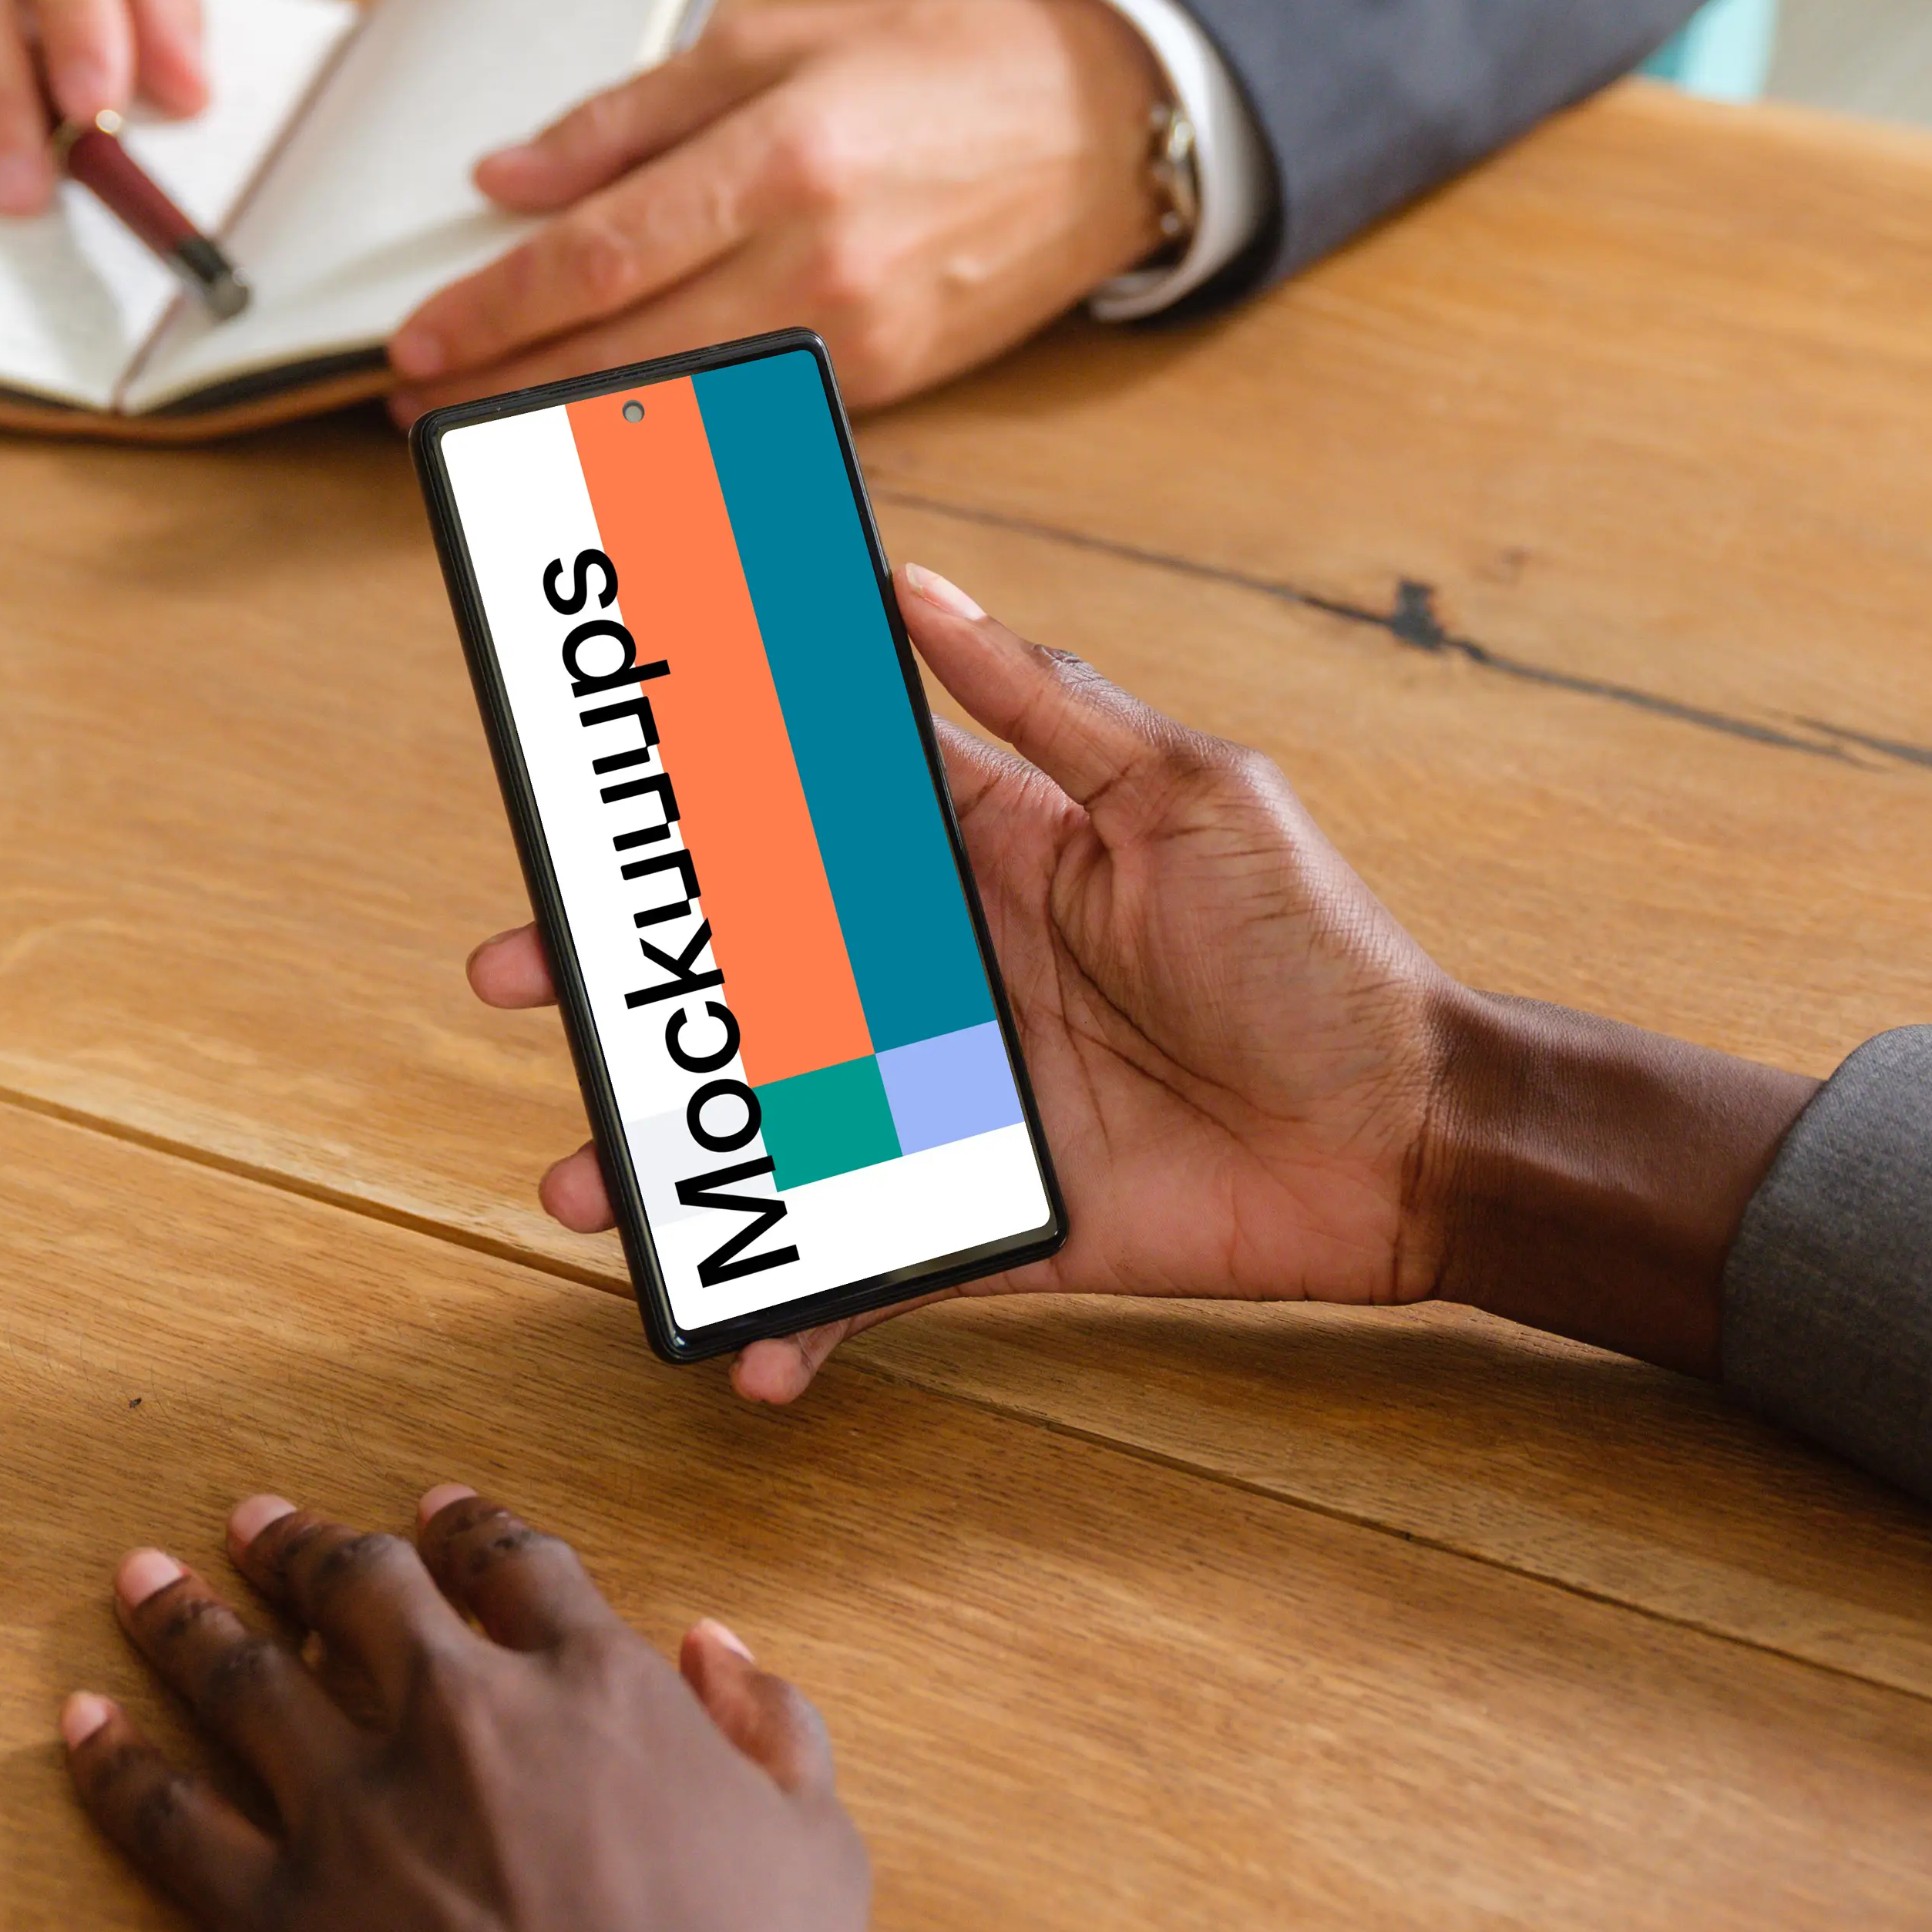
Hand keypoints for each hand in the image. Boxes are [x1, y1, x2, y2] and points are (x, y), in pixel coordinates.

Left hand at [63, 1486, 867, 1931]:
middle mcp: (462, 1720)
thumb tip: (717, 1646)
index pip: (518, 1565)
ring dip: (185, 1618)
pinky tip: (82, 1726)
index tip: (435, 1514)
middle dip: (303, 1547)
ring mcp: (357, 1816)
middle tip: (258, 1520)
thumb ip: (773, 1727)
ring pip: (242, 1678)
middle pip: (362, 1592)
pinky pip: (167, 1821)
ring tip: (141, 1581)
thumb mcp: (817, 1850)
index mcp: (594, 1688)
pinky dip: (115, 1764)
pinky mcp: (275, 1923)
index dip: (471, 1529)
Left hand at [383, 0, 1169, 419]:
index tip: (416, 341)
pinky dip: (665, 436)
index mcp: (777, 159)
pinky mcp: (889, 382)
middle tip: (419, 407)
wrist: (1099, 125)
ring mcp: (855, 338)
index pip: (597, 258)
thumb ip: (629, 117)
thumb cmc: (940, 70)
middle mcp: (814, 262)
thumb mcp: (775, 45)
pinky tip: (602, 434)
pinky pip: (748, 417)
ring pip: (677, 410)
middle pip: (619, 357)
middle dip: (503, 392)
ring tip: (486, 432)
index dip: (494, 309)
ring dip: (566, 432)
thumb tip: (508, 176)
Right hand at [473, 566, 1459, 1402]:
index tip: (595, 787)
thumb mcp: (1188, 795)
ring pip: (779, 1126)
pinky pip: (873, 1266)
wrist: (1414, 1132)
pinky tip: (744, 1344)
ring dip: (675, 1159)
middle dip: (629, 984)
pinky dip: (804, 1310)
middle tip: (517, 982)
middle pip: (754, 977)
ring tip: (580, 1188)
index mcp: (986, 855)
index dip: (702, 798)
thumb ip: (1041, 701)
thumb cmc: (1318, 950)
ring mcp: (961, 1103)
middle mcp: (949, 976)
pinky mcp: (998, 1217)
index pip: (811, 813)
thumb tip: (916, 587)